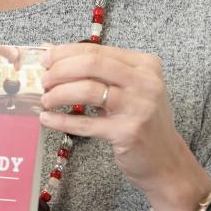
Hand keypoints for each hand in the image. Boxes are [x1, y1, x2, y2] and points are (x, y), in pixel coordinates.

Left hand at [39, 43, 210, 210]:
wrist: (166, 161)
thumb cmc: (141, 119)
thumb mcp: (125, 88)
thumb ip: (95, 68)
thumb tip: (50, 49)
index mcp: (145, 65)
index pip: (97, 50)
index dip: (65, 53)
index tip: (46, 60)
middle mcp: (146, 82)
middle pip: (91, 64)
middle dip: (60, 70)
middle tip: (44, 80)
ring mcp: (139, 107)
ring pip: (87, 90)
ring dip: (59, 94)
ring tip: (46, 100)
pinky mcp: (128, 133)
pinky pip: (86, 123)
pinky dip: (62, 120)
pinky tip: (47, 119)